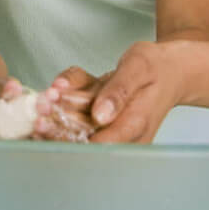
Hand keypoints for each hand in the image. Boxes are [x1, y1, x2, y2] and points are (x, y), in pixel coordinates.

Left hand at [42, 41, 185, 142]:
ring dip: (57, 110)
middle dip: (55, 122)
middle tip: (37, 108)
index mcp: (134, 127)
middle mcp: (120, 132)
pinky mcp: (102, 114)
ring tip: (43, 96)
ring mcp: (110, 124)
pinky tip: (60, 83)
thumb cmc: (156, 67)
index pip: (95, 142)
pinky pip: (78, 108)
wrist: (171, 68)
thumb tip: (101, 117)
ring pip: (76, 123)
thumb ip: (119, 92)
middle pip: (81, 137)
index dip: (66, 135)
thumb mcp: (138, 69)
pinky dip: (67, 93)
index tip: (43, 122)